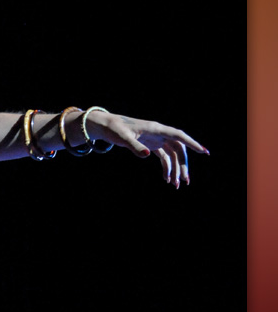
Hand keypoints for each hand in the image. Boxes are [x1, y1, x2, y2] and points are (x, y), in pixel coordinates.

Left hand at [84, 109, 208, 187]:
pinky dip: (166, 167)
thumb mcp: (122, 138)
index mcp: (155, 129)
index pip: (178, 135)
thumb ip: (134, 146)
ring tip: (176, 184)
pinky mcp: (151, 145)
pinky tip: (166, 178)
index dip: (192, 143)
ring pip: (172, 155)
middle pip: (178, 149)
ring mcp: (156, 139)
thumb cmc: (114, 129)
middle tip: (185, 180)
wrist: (106, 126)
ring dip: (175, 169)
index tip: (203, 151)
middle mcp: (159, 133)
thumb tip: (148, 155)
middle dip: (183, 165)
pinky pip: (164, 157)